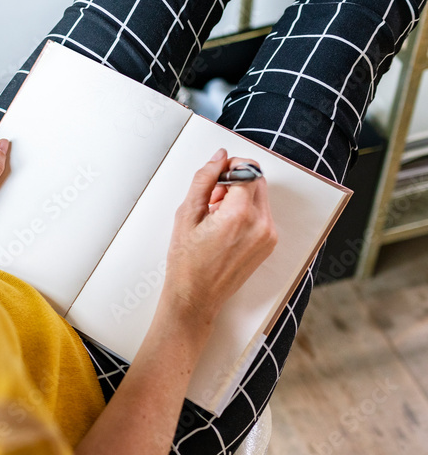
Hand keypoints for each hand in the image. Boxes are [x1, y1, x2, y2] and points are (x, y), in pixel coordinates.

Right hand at [162, 148, 278, 326]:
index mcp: (239, 215)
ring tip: (216, 216)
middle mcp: (261, 224)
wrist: (195, 297)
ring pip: (260, 196)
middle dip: (235, 180)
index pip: (248, 169)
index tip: (215, 176)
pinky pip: (261, 213)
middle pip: (257, 180)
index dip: (230, 167)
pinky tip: (225, 228)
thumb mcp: (187, 214)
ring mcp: (268, 235)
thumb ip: (204, 180)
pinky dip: (245, 212)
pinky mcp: (269, 243)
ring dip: (240, 196)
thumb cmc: (186, 262)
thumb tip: (218, 157)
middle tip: (212, 199)